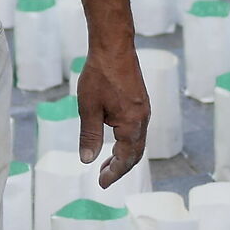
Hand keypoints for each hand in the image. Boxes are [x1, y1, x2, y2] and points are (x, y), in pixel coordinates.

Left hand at [75, 39, 150, 185]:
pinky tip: (114, 140)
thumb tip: (86, 160)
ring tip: (106, 163)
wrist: (114, 46)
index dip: (114, 173)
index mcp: (131, 124)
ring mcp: (143, 110)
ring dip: (123, 155)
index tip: (101, 184)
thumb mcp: (89, 108)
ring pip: (137, 142)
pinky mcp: (140, 102)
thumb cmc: (100, 75)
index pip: (126, 158)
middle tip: (102, 177)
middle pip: (135, 153)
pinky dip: (126, 141)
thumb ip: (90, 136)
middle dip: (119, 168)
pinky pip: (137, 130)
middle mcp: (142, 119)